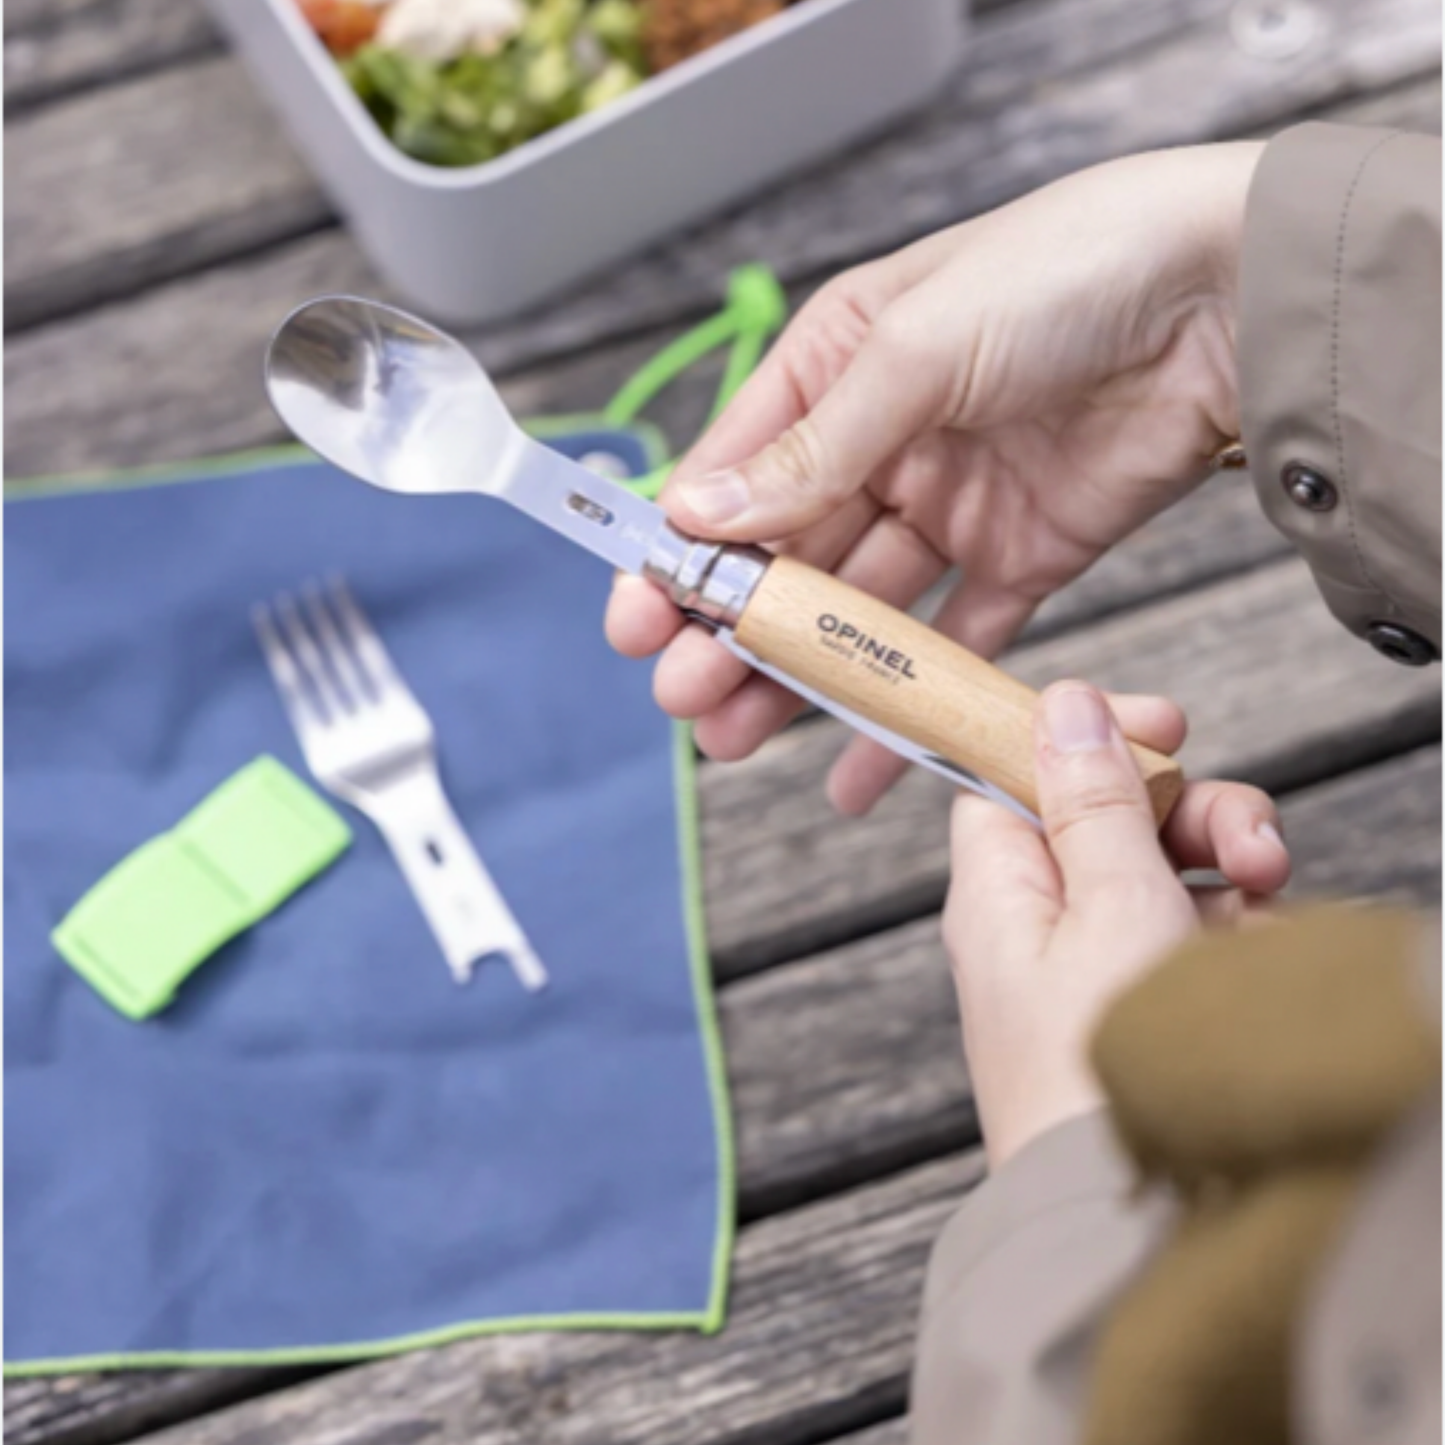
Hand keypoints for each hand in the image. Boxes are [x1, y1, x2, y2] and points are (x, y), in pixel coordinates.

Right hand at [608, 143, 1264, 811]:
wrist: (1230, 298)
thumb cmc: (1068, 273)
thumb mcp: (916, 347)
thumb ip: (815, 446)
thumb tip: (704, 515)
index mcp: (842, 363)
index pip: (738, 468)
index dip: (684, 549)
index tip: (638, 618)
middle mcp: (887, 438)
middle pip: (789, 553)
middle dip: (732, 630)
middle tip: (685, 697)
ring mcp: (952, 502)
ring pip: (857, 609)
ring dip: (801, 675)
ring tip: (739, 737)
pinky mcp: (1021, 555)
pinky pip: (953, 640)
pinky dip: (911, 703)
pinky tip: (858, 763)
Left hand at [945, 684, 1288, 1167]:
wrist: (1130, 1225)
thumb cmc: (1105, 1070)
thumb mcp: (1111, 904)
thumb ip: (1096, 801)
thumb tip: (1063, 704)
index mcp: (998, 888)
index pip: (1017, 773)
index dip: (1087, 738)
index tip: (1165, 723)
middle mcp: (1038, 925)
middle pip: (1111, 820)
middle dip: (1195, 815)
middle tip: (1251, 843)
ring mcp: (1096, 970)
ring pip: (1168, 878)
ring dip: (1231, 877)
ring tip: (1269, 905)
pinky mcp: (1146, 1012)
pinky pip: (1197, 943)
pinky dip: (1238, 940)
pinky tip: (1266, 959)